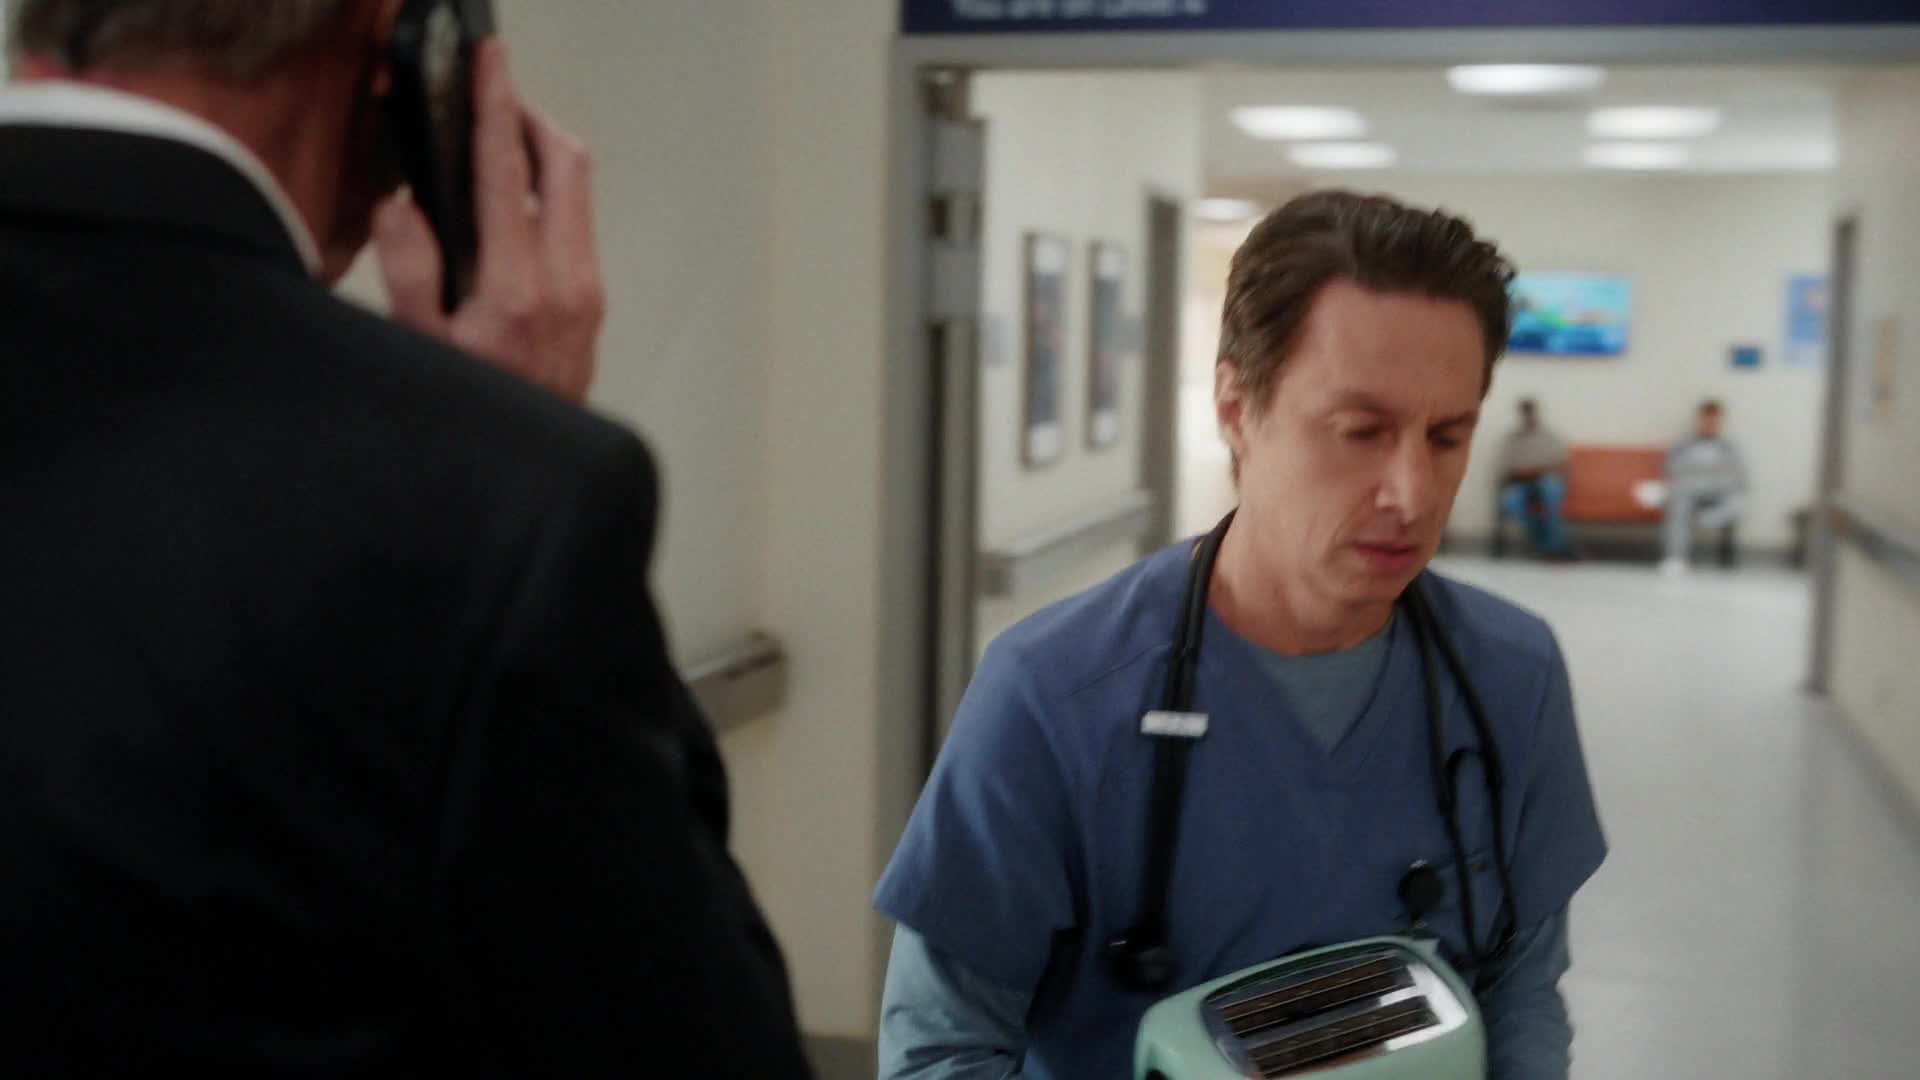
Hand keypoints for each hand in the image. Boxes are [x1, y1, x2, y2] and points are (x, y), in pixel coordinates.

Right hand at [374, 39, 604, 404]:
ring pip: (577, 192)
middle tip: (490, 99)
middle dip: (529, 118)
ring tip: (492, 147)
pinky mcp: (594, 304)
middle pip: (566, 163)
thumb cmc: (472, 414)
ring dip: (540, 156)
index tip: (491, 61)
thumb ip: (407, 268)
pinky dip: (548, 196)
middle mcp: (567, 283)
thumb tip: (403, 204)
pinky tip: (506, 208)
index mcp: (516, 287)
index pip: (506, 171)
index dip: (496, 104)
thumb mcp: (416, 346)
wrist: (532, 473)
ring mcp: (589, 293)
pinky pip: (576, 226)